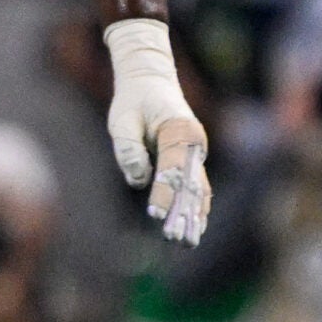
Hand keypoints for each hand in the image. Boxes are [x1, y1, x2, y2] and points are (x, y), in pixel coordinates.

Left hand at [104, 18, 212, 244]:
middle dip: (182, 213)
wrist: (150, 79)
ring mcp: (197, 151)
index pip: (171, 168)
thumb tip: (139, 179)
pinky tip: (195, 229)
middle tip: (176, 239)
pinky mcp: (193, 159)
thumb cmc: (133, 100)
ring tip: (188, 242)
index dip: (164, 193)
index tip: (155, 215)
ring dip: (193, 216)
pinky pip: (199, 187)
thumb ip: (129, 148)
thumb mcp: (122, 119)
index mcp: (178, 129)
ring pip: (198, 189)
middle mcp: (194, 141)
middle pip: (190, 183)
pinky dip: (197, 208)